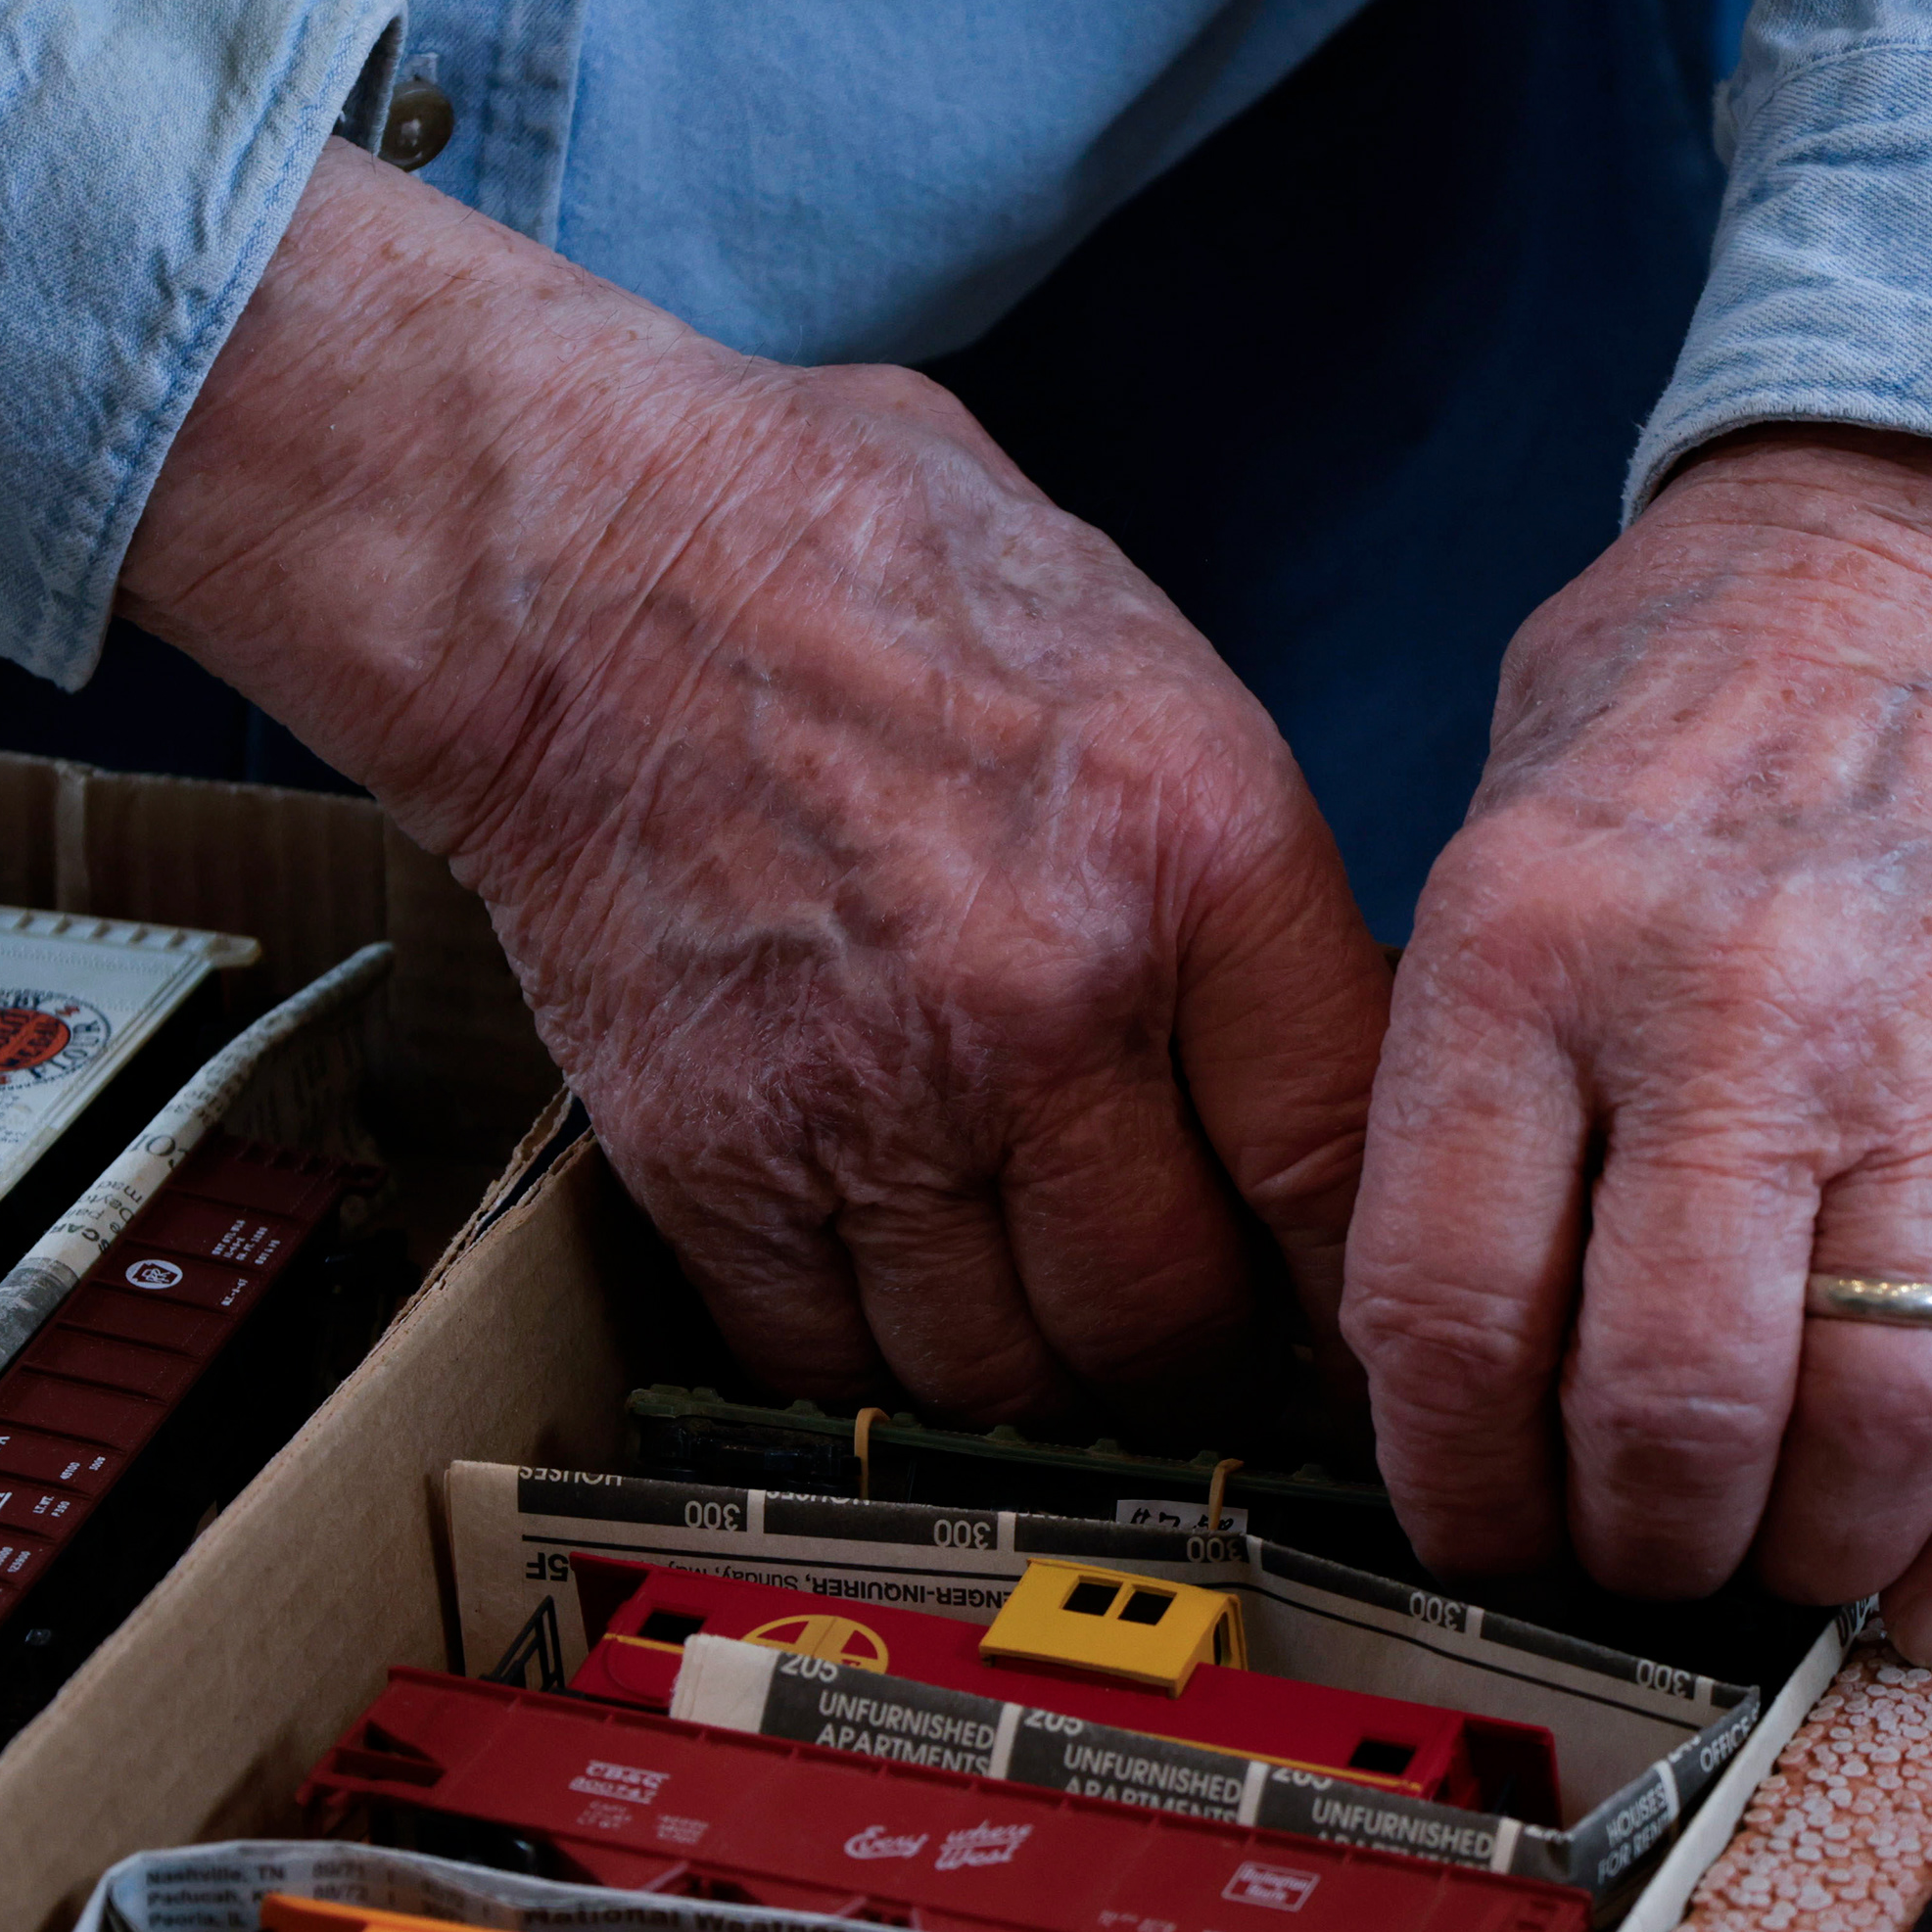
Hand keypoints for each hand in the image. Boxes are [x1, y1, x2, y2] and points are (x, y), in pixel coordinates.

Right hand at [121, 141, 1388, 1418]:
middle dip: (1187, 1358)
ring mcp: (871, 1094)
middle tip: (1179, 1337)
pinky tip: (882, 1285)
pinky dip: (863, 1359)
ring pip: (1001, 1378)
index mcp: (1198, 856)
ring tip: (1030, 1314)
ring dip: (1028, 1377)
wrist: (582, 553)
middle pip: (1168, 1322)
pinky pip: (823, 1363)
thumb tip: (1341, 1083)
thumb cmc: (872, 571)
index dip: (1349, 1295)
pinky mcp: (708, 1155)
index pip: (1332, 1175)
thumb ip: (1250, 895)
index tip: (1341, 1329)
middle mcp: (1051, 998)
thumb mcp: (1151, 673)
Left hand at [1344, 427, 1931, 1658]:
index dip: (1449, 1479)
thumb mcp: (1493, 833)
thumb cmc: (1694, 697)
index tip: (1467, 1521)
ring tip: (1767, 1567)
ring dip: (1808, 1557)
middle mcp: (1733, 1009)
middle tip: (1621, 1557)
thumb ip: (1453, 1080)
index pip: (1448, 1308)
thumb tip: (1418, 1355)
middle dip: (1630, 1545)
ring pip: (1874, 1421)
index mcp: (1534, 943)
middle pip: (1667, 1402)